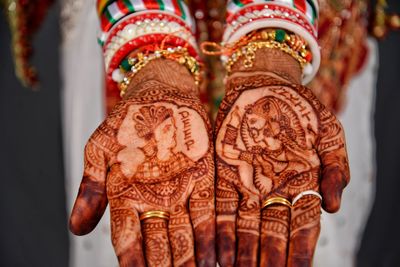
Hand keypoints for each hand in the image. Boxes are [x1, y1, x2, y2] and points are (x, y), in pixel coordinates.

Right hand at [69, 59, 215, 266]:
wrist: (160, 94)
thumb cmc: (127, 119)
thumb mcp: (101, 149)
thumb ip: (91, 187)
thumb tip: (75, 228)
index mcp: (126, 196)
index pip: (127, 239)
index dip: (131, 261)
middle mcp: (154, 201)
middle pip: (158, 245)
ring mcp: (179, 193)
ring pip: (184, 236)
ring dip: (189, 260)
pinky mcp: (203, 182)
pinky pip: (207, 214)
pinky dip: (211, 237)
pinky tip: (215, 257)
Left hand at [215, 48, 349, 266]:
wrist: (267, 85)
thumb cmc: (302, 110)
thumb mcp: (329, 135)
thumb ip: (335, 171)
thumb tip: (334, 209)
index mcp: (302, 185)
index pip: (302, 227)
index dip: (300, 252)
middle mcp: (273, 191)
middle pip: (271, 233)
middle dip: (267, 258)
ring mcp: (248, 184)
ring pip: (244, 225)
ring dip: (240, 251)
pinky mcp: (224, 173)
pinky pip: (221, 205)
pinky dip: (219, 229)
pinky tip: (216, 251)